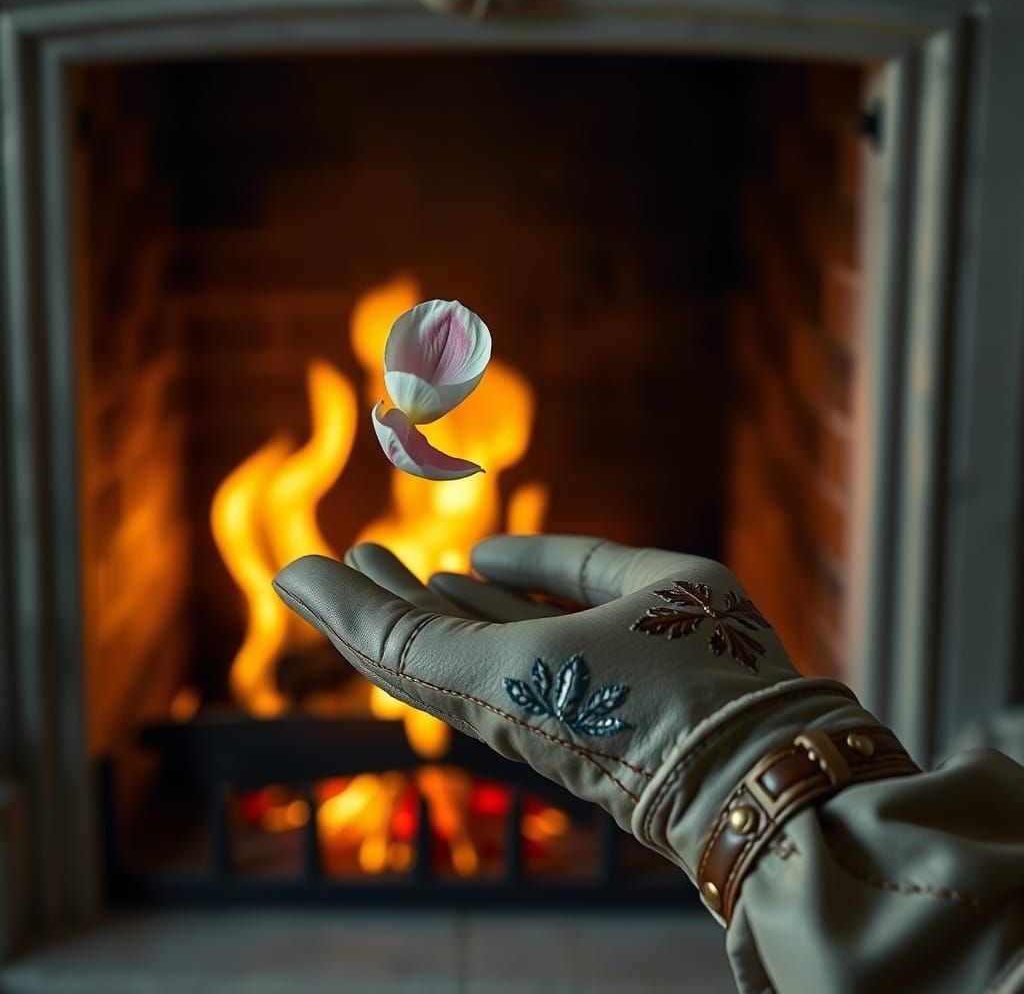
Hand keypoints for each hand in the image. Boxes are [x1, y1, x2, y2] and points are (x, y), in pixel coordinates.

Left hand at [273, 535, 870, 887]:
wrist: (761, 774)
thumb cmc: (717, 673)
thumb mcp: (657, 583)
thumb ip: (569, 562)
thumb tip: (484, 558)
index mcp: (511, 675)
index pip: (393, 641)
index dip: (340, 602)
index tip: (296, 566)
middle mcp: (500, 705)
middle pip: (405, 654)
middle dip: (369, 601)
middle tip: (343, 553)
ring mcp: (523, 720)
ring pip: (443, 663)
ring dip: (412, 610)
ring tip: (389, 560)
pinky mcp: (550, 726)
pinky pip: (489, 671)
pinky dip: (462, 628)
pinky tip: (464, 590)